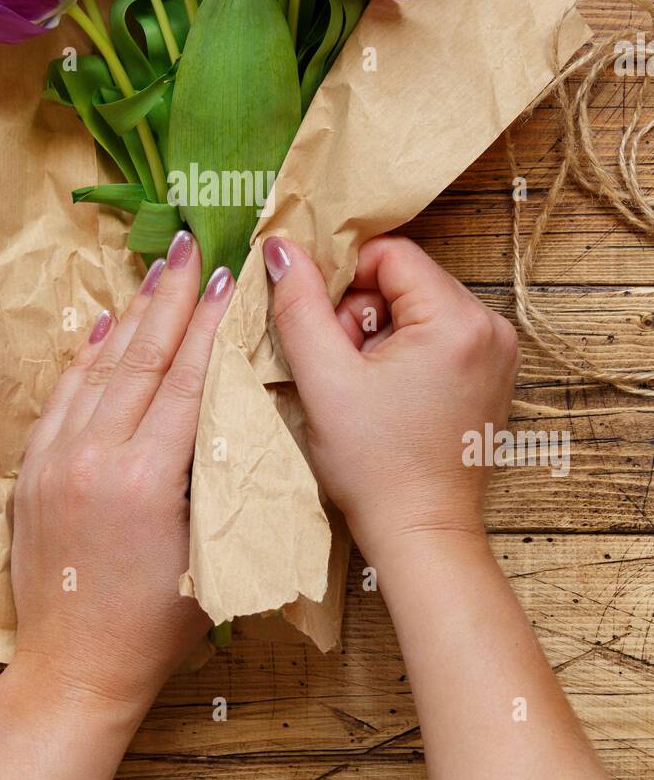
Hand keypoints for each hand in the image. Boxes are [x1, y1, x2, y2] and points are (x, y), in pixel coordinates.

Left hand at [10, 230, 232, 719]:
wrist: (75, 668)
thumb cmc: (157, 626)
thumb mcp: (210, 553)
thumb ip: (219, 478)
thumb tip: (234, 407)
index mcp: (145, 480)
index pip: (185, 382)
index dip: (210, 326)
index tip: (229, 279)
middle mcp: (94, 458)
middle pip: (140, 360)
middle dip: (170, 299)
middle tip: (190, 247)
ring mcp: (55, 461)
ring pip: (97, 370)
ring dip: (130, 316)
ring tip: (155, 272)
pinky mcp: (33, 471)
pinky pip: (61, 397)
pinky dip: (83, 357)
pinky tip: (99, 324)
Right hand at [262, 233, 518, 566]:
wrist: (421, 534)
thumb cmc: (375, 466)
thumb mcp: (324, 379)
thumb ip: (299, 304)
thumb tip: (281, 245)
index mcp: (458, 319)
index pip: (390, 254)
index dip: (345, 282)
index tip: (325, 327)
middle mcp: (491, 327)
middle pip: (406, 280)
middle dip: (362, 314)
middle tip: (344, 368)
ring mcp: (497, 352)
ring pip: (418, 307)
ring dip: (380, 335)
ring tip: (365, 387)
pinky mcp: (493, 374)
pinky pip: (438, 335)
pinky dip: (406, 353)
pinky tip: (389, 395)